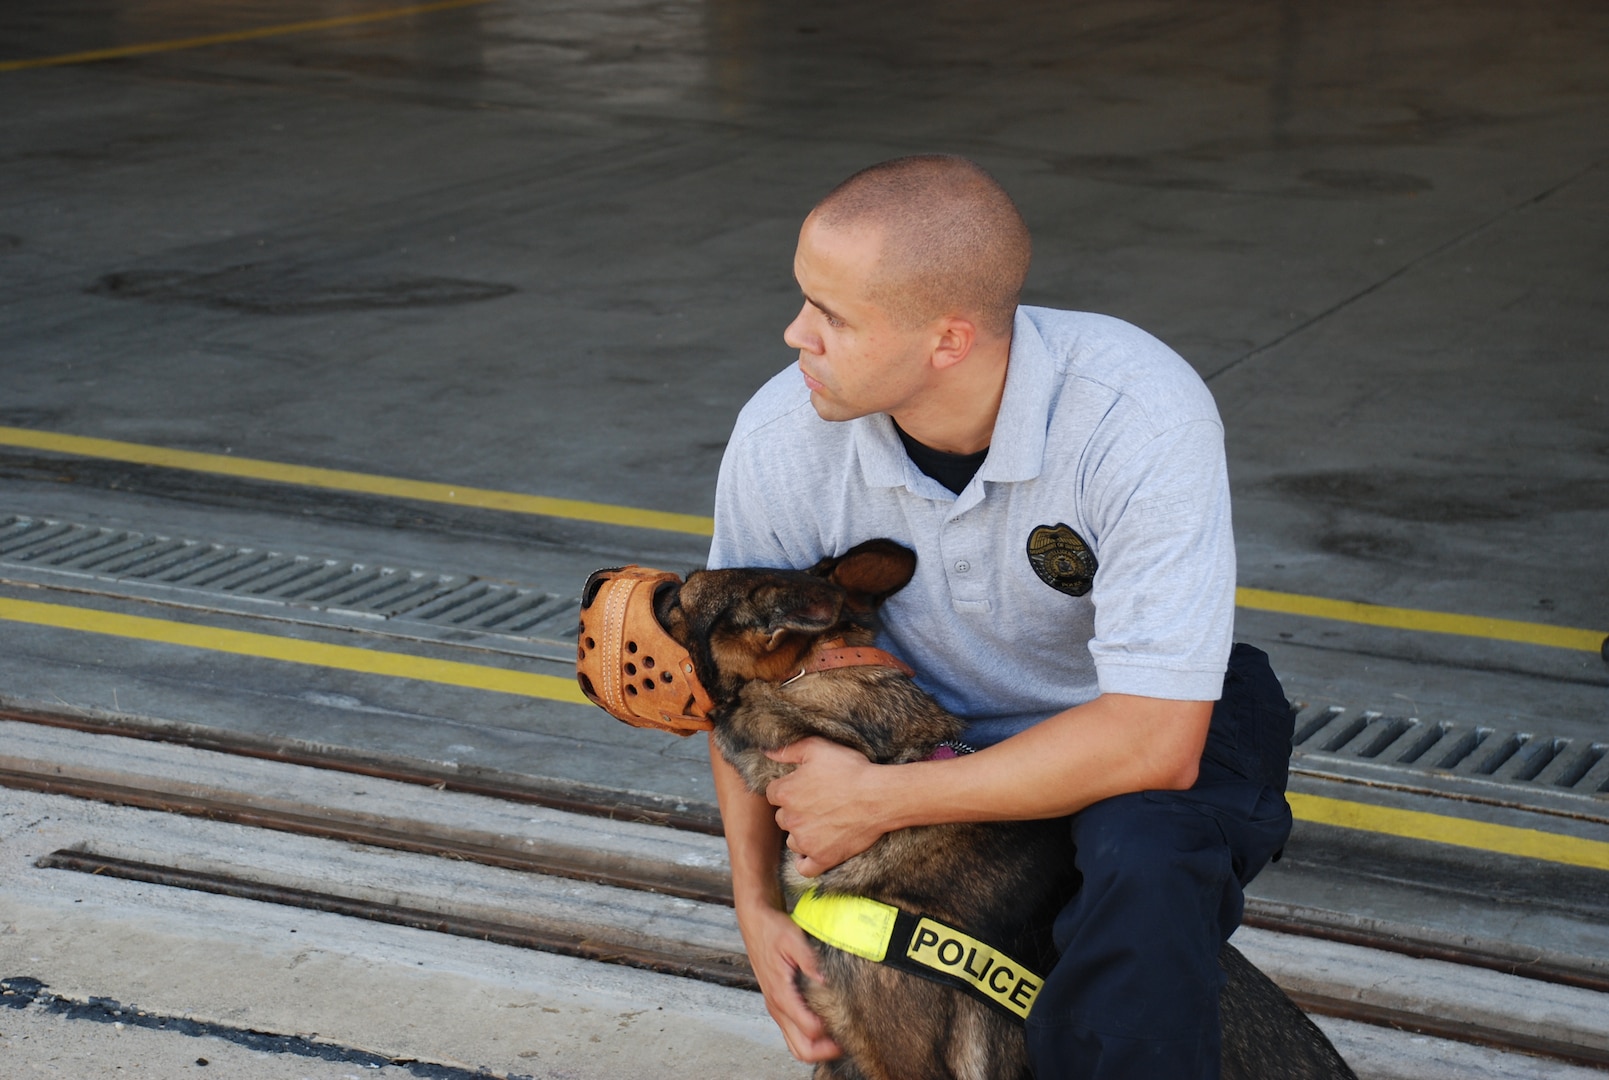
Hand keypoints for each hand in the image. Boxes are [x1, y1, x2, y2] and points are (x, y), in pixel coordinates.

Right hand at [737, 901, 841, 1062]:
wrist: (755, 923)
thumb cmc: (772, 929)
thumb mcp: (792, 938)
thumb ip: (809, 959)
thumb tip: (824, 979)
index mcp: (781, 993)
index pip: (808, 1029)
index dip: (830, 1032)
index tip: (849, 1026)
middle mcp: (777, 1007)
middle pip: (801, 1049)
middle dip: (825, 1051)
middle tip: (847, 1042)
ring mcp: (777, 1009)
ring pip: (796, 1046)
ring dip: (817, 1048)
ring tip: (839, 1039)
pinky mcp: (779, 1005)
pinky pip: (793, 1034)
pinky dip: (809, 1039)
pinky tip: (826, 1027)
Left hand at [765, 737, 887, 875]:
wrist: (879, 797)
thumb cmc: (850, 770)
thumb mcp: (818, 748)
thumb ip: (788, 750)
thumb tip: (767, 752)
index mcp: (786, 793)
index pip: (773, 794)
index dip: (788, 789)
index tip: (804, 787)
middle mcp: (791, 819)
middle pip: (782, 817)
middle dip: (795, 811)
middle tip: (817, 803)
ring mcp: (806, 841)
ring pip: (792, 840)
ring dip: (801, 833)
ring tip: (821, 823)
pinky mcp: (822, 858)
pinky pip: (804, 867)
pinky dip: (806, 861)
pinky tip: (814, 850)